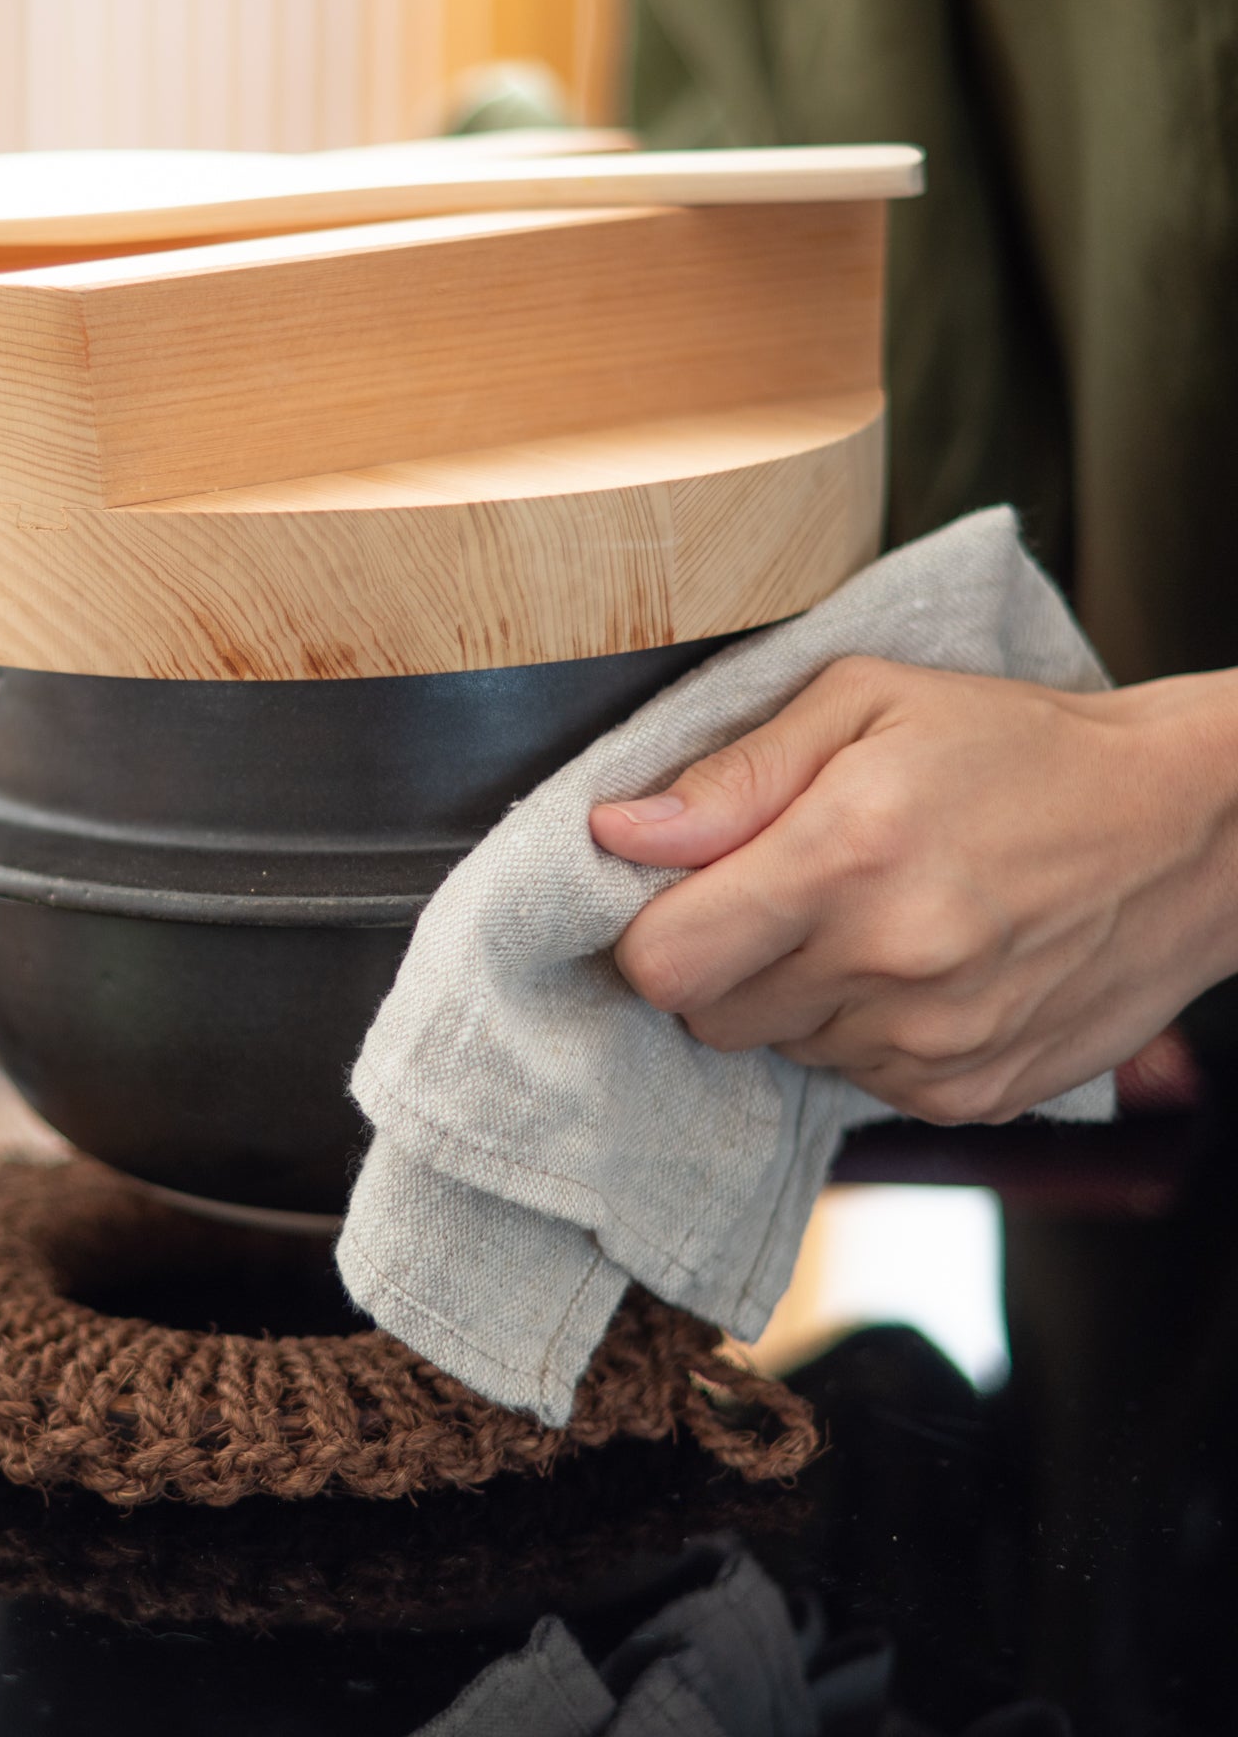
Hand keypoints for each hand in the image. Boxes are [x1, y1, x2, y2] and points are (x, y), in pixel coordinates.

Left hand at [588, 656, 1237, 1123]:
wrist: (1187, 829)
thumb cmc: (1014, 746)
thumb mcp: (864, 702)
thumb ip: (731, 774)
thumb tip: (615, 832)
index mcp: (845, 856)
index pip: (663, 962)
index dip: (649, 931)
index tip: (676, 896)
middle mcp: (888, 964)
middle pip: (707, 1016)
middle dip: (718, 960)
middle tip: (778, 897)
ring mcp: (934, 1043)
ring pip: (778, 1049)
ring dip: (792, 997)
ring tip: (864, 920)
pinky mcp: (970, 1093)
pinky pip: (852, 1080)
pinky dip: (859, 1032)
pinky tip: (916, 968)